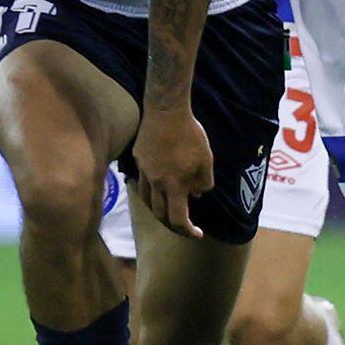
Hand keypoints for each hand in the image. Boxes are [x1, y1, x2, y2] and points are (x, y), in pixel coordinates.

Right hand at [133, 106, 214, 238]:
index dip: (188, 231)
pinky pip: (142, 180)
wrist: (166, 111)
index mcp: (173, 186)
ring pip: (146, 200)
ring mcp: (144, 171)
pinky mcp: (138, 158)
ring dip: (158, 209)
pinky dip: (150, 189)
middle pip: (159, 214)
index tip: (197, 233)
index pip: (177, 219)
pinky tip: (158, 184)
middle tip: (184, 225)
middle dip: (172, 225)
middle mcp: (155, 183)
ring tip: (168, 208)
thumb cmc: (190, 135)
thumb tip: (196, 194)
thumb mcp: (206, 160)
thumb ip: (203, 182)